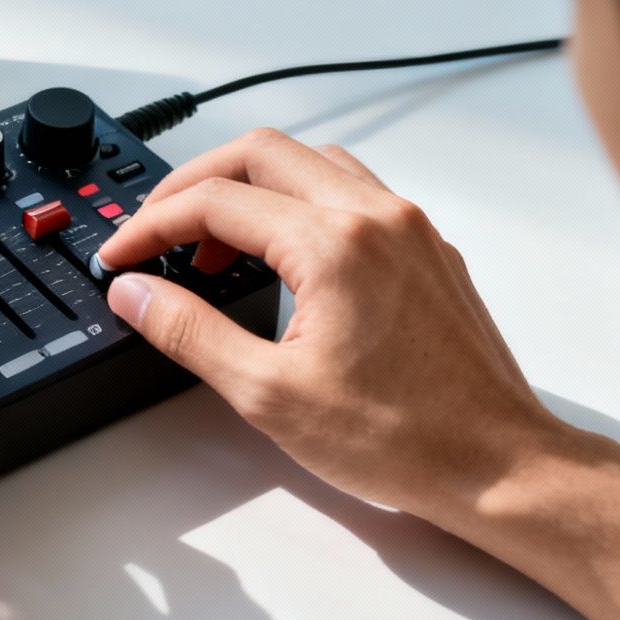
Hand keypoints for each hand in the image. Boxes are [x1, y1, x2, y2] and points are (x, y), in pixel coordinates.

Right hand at [95, 128, 576, 522]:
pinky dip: (297, 204)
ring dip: (248, 189)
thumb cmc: (402, 438)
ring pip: (309, 163)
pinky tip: (278, 257)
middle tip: (154, 230)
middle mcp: (376, 217)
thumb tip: (135, 293)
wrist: (498, 465)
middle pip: (259, 154)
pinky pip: (349, 190)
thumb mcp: (268, 393)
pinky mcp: (427, 248)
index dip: (151, 224)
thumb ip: (189, 331)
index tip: (121, 257)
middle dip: (193, 185)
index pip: (215, 202)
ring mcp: (408, 228)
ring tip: (213, 248)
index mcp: (334, 245)